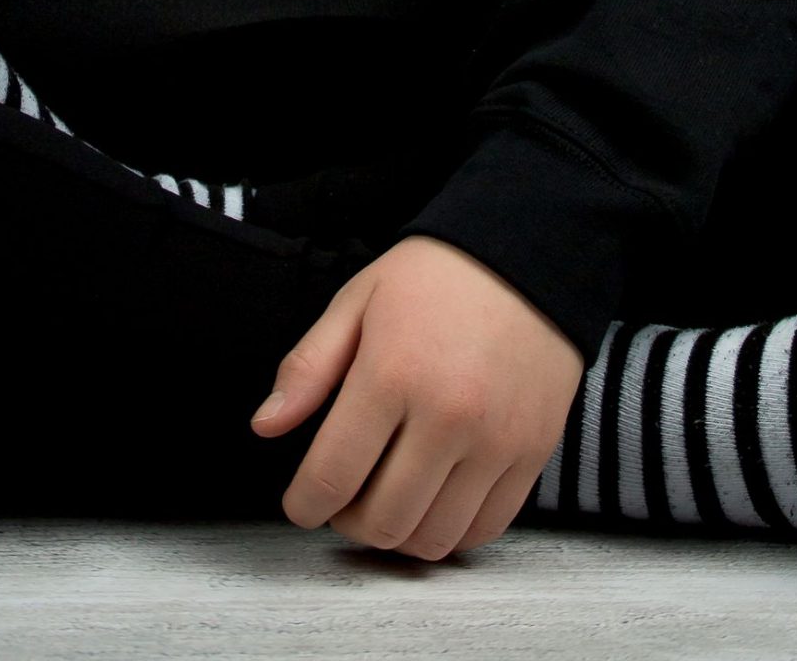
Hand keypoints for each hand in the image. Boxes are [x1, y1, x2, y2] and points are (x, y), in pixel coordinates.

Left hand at [251, 233, 583, 560]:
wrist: (526, 258)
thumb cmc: (436, 278)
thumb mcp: (357, 301)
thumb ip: (308, 367)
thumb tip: (266, 425)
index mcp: (391, 374)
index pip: (332, 474)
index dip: (305, 504)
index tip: (301, 504)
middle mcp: (446, 417)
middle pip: (382, 520)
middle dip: (348, 523)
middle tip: (343, 500)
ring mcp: (494, 442)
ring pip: (432, 538)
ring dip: (397, 536)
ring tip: (386, 502)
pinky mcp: (531, 455)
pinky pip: (485, 529)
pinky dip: (450, 534)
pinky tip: (432, 503)